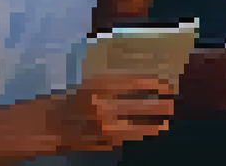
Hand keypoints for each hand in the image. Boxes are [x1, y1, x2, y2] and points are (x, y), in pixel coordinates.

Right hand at [51, 73, 174, 151]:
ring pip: (137, 126)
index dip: (156, 84)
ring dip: (154, 124)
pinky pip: (128, 138)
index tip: (169, 85)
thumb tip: (148, 83)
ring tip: (166, 122)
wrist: (52, 122)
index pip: (136, 83)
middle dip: (161, 105)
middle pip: (141, 106)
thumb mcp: (96, 85)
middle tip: (172, 104)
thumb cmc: (77, 99)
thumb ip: (118, 84)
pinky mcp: (103, 142)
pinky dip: (141, 134)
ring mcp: (103, 126)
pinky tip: (151, 131)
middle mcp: (103, 106)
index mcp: (100, 86)